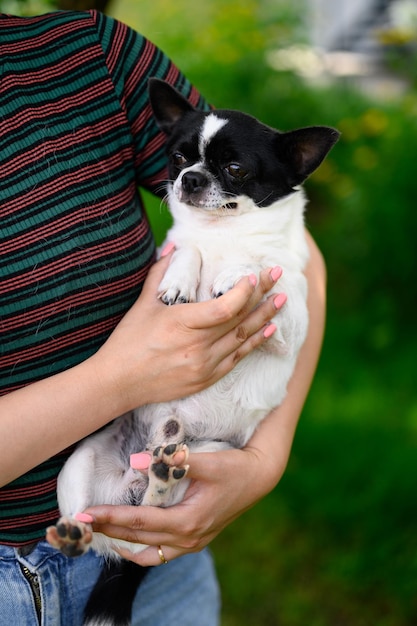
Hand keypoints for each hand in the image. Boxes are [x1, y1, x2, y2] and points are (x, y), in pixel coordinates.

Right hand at [82, 231, 325, 564]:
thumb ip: (161, 272)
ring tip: (282, 300)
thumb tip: (175, 246)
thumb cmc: (127, 341)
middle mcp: (197, 346)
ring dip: (265, 318)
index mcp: (181, 323)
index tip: (253, 276)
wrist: (118, 383)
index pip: (226, 306)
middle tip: (279, 277)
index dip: (244, 291)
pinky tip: (268, 330)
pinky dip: (254, 343)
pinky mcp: (206, 379)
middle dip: (262, 296)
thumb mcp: (143, 303)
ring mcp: (204, 365)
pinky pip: (237, 359)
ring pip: (243, 338)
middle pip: (240, 319)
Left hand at [83, 442, 280, 565]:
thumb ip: (175, 459)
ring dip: (124, 543)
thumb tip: (139, 460)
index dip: (112, 518)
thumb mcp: (208, 461)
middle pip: (139, 539)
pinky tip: (132, 537)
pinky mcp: (197, 538)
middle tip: (82, 521)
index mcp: (189, 521)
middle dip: (109, 530)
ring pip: (150, 552)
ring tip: (103, 531)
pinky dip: (143, 547)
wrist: (260, 476)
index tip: (86, 512)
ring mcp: (194, 541)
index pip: (140, 522)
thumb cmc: (235, 467)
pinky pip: (163, 551)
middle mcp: (189, 537)